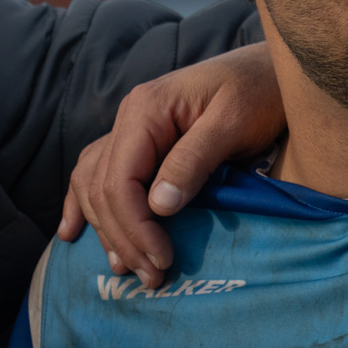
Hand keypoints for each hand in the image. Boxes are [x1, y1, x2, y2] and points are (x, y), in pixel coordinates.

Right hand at [58, 42, 283, 285]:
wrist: (273, 69)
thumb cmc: (259, 91)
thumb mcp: (233, 123)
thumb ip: (195, 160)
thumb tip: (158, 206)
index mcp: (145, 110)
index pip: (119, 180)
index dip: (135, 226)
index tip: (163, 259)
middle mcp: (129, 118)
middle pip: (103, 189)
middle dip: (124, 238)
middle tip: (154, 278)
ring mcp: (132, 129)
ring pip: (95, 186)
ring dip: (107, 230)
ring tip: (127, 269)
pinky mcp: (143, 143)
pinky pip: (100, 174)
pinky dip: (85, 205)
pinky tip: (73, 232)